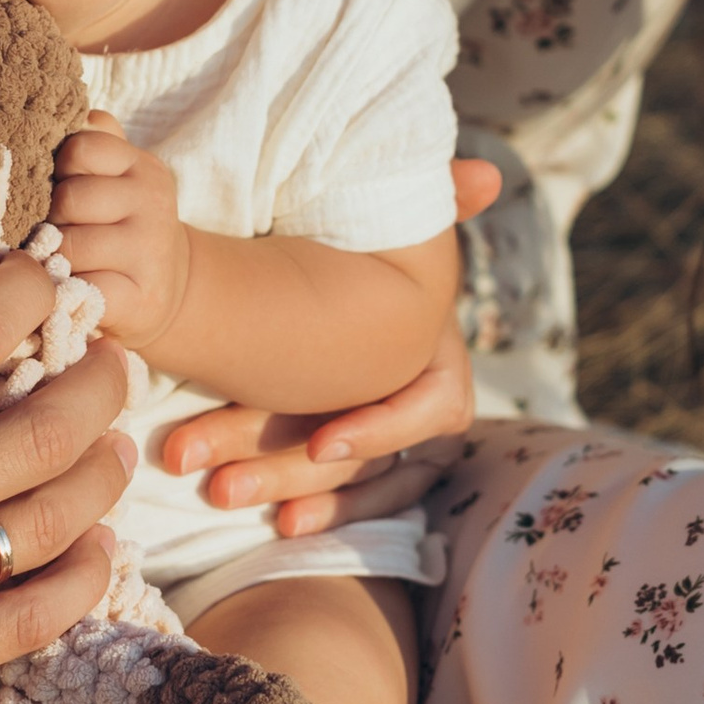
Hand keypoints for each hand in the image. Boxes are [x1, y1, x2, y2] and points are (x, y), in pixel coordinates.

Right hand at [0, 254, 136, 703]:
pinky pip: (35, 618)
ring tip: (114, 449)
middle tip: (111, 366)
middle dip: (98, 382)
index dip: (30, 293)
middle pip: (47, 426)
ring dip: (102, 473)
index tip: (48, 282)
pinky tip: (94, 550)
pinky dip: (82, 577)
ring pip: (57, 518)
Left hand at [50, 113, 189, 354]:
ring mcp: (150, 249)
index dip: (57, 171)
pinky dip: (65, 293)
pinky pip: (84, 289)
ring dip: (53, 258)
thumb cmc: (123, 227)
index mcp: (142, 166)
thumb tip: (75, 110)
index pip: (81, 148)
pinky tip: (66, 291)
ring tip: (57, 263)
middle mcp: (152, 201)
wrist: (167, 288)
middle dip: (50, 219)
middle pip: (69, 198)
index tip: (58, 190)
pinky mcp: (142, 298)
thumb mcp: (120, 178)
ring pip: (70, 245)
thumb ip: (98, 141)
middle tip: (52, 234)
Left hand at [157, 156, 498, 538]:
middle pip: (363, 453)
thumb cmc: (359, 245)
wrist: (319, 270)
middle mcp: (413, 401)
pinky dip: (310, 511)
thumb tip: (485, 174)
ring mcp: (383, 438)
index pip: (432, 407)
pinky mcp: (350, 459)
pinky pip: (341, 500)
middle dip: (288, 464)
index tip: (324, 440)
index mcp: (432, 351)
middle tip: (217, 479)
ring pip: (345, 480)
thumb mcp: (388, 228)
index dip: (380, 427)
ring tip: (217, 492)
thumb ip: (435, 205)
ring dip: (280, 487)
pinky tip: (269, 529)